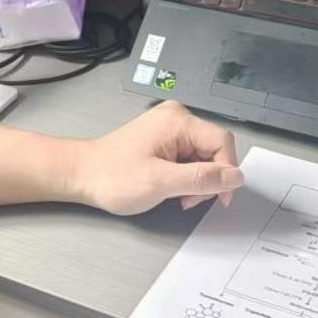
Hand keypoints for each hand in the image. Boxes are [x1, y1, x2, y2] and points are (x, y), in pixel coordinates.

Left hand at [69, 100, 243, 215]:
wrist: (82, 174)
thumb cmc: (112, 176)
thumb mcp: (162, 182)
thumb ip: (202, 179)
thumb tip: (235, 176)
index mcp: (178, 121)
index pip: (223, 142)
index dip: (226, 172)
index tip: (220, 197)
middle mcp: (176, 118)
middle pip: (214, 150)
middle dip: (207, 179)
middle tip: (188, 199)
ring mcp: (168, 128)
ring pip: (202, 156)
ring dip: (195, 181)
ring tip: (176, 196)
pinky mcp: (162, 139)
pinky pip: (188, 157)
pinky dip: (184, 177)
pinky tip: (170, 187)